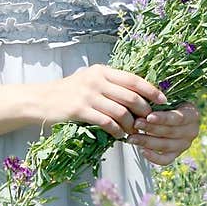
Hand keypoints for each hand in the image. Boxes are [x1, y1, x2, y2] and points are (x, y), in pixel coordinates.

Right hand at [38, 65, 167, 139]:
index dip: (151, 90)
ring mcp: (88, 94)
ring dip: (131, 124)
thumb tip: (139, 94)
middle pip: (130, 96)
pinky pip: (106, 122)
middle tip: (148, 121)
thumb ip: (111, 84)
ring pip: (121, 111)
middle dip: (144, 111)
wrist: (43, 100)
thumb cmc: (70, 92)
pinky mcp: (80, 109)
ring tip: (133, 131)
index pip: (133, 79)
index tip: (163, 100)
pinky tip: (119, 135)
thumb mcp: (90, 80)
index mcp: (102, 71)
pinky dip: (116, 130)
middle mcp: (96, 80)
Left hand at [127, 100, 200, 166]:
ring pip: (166, 146)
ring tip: (131, 137)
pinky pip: (165, 160)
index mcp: (192, 114)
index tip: (149, 116)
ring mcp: (184, 145)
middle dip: (151, 128)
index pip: (179, 117)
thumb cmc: (166, 103)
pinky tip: (141, 150)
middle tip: (135, 123)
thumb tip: (145, 97)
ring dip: (147, 142)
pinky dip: (153, 157)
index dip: (163, 118)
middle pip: (170, 132)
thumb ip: (160, 99)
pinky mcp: (176, 155)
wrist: (170, 114)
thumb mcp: (166, 97)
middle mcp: (191, 131)